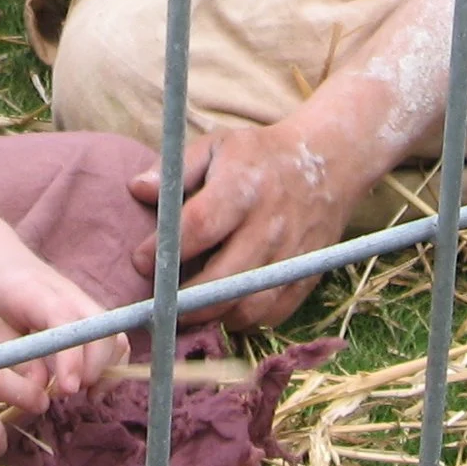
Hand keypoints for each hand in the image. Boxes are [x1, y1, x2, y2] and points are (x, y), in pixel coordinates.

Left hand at [0, 241, 125, 402]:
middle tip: (65, 393)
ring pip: (114, 335)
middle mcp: (69, 293)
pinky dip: (111, 365)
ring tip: (82, 394)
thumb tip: (42, 391)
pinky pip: (112, 338)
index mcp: (35, 293)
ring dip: (107, 370)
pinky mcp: (89, 311)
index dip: (71, 357)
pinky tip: (91, 385)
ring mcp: (83, 300)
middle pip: (101, 331)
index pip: (65, 321)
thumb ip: (15, 360)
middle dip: (93, 370)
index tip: (67, 388)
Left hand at [127, 121, 360, 328]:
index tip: (140, 261)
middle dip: (182, 298)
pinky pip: (269, 316)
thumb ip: (175, 170)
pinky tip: (222, 306)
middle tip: (158, 300)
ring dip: (211, 315)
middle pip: (221, 280)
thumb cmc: (260, 156)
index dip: (165, 251)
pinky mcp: (306, 279)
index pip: (199, 227)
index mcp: (244, 187)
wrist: (330, 163)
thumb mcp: (217, 145)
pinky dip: (241, 319)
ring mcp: (292, 257)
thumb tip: (136, 189)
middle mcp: (270, 226)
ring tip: (186, 307)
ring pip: (245, 307)